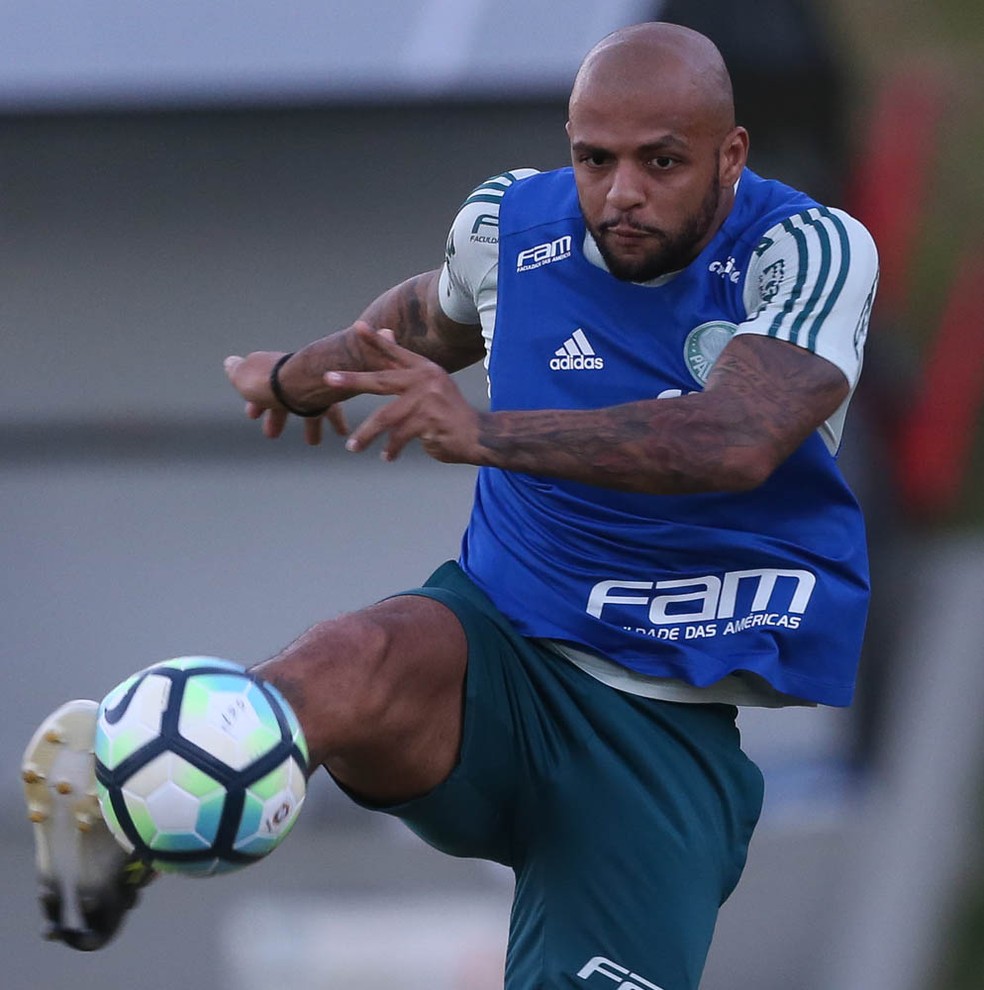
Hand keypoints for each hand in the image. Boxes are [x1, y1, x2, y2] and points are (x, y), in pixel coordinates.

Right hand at [223, 351, 348, 444]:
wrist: (301, 378)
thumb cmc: (267, 381)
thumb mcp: (244, 376)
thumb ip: (237, 371)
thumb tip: (230, 363)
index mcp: (270, 373)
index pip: (262, 389)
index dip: (256, 403)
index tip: (251, 415)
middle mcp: (295, 378)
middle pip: (286, 400)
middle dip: (277, 417)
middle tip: (271, 434)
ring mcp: (315, 386)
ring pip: (312, 407)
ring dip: (312, 425)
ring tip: (313, 442)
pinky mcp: (334, 393)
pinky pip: (334, 409)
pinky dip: (337, 422)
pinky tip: (342, 433)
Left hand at [326, 326, 480, 463]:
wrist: (478, 435)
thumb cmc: (450, 411)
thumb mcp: (431, 383)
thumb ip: (405, 365)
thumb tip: (386, 333)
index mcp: (425, 370)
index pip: (396, 352)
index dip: (377, 340)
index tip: (357, 327)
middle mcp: (426, 381)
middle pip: (382, 380)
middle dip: (353, 380)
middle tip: (328, 379)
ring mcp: (427, 402)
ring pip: (385, 418)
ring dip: (367, 434)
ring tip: (352, 447)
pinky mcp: (429, 423)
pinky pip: (400, 437)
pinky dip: (391, 449)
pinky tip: (387, 456)